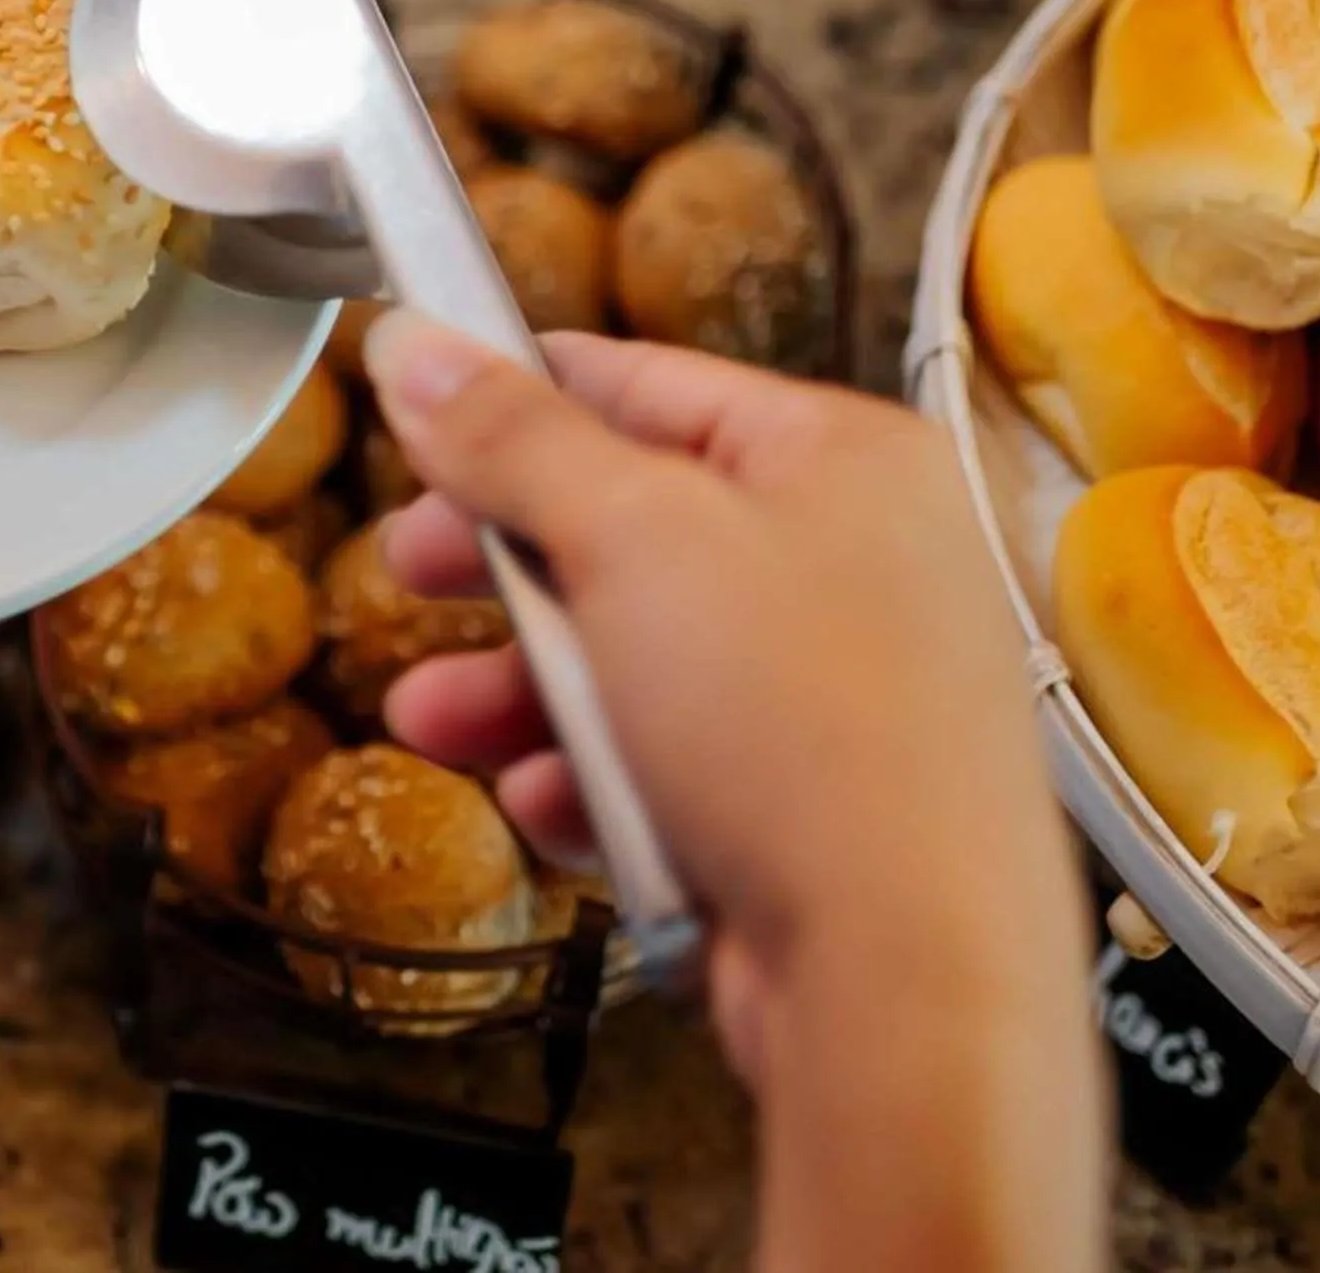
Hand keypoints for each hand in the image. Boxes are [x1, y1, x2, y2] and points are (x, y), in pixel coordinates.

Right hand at [360, 314, 1107, 1272]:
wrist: (904, 978)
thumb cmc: (811, 735)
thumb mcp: (629, 539)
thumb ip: (511, 437)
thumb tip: (416, 343)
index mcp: (846, 459)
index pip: (653, 383)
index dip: (524, 395)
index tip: (423, 407)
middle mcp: (860, 563)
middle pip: (632, 527)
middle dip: (506, 565)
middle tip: (417, 566)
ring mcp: (842, 691)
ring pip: (637, 657)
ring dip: (523, 687)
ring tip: (436, 715)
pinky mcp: (812, 807)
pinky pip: (672, 762)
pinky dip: (596, 779)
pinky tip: (547, 801)